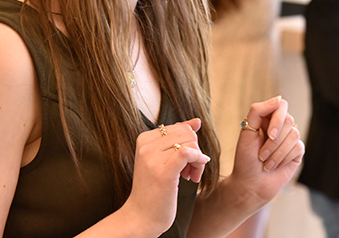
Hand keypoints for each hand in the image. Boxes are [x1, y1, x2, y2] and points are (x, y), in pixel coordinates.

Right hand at [122, 119, 210, 234]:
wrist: (141, 217)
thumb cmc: (154, 189)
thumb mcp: (164, 159)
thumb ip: (179, 138)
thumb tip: (197, 121)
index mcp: (144, 138)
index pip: (180, 127)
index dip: (189, 143)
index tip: (187, 162)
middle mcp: (146, 145)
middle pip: (187, 133)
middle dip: (195, 150)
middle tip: (191, 170)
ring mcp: (152, 157)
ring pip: (191, 143)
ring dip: (198, 160)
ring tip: (191, 176)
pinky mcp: (163, 172)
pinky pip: (187, 152)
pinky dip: (197, 161)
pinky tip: (194, 175)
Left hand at [229, 96, 303, 208]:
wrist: (250, 184)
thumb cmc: (245, 158)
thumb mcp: (247, 131)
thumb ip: (258, 110)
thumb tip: (279, 99)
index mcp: (267, 118)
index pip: (281, 106)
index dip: (277, 119)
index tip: (269, 134)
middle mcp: (280, 127)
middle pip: (288, 121)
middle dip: (274, 142)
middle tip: (261, 155)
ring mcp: (289, 139)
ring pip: (294, 135)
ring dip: (277, 153)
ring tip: (265, 163)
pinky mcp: (297, 153)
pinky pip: (298, 147)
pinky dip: (284, 158)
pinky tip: (274, 166)